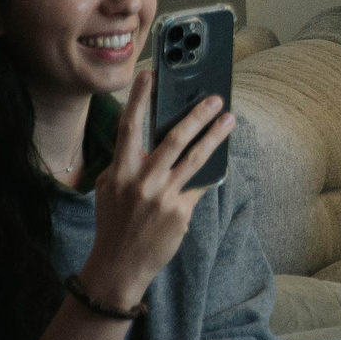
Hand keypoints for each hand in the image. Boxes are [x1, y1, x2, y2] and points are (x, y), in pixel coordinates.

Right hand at [77, 66, 233, 308]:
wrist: (119, 265)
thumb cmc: (114, 222)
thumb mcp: (111, 189)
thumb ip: (127, 164)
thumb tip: (153, 140)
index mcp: (119, 171)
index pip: (129, 127)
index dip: (140, 99)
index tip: (150, 75)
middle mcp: (141, 181)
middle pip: (173, 139)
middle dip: (196, 115)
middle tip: (215, 98)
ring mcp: (162, 196)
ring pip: (195, 158)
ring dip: (215, 135)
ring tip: (229, 118)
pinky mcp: (180, 211)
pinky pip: (199, 184)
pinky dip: (211, 172)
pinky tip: (224, 158)